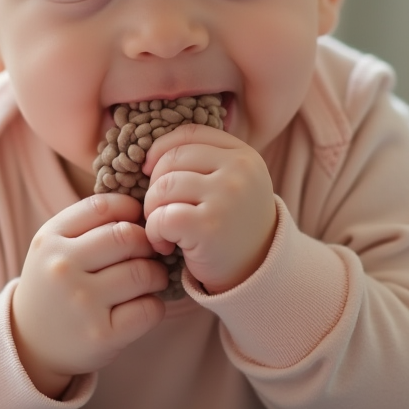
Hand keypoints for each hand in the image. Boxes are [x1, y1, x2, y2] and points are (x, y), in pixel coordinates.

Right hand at [11, 194, 167, 397]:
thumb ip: (89, 225)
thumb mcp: (54, 248)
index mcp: (49, 240)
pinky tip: (144, 305)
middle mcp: (62, 268)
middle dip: (148, 244)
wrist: (31, 346)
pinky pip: (149, 309)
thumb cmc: (55, 288)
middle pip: (127, 237)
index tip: (137, 222)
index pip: (102, 207)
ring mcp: (81, 303)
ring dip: (156, 275)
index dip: (130, 209)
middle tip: (150, 254)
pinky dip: (155, 305)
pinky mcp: (102, 335)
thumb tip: (142, 209)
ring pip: (143, 272)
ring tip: (150, 280)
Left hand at [141, 124, 276, 294]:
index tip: (150, 170)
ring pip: (162, 187)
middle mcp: (239, 171)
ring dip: (152, 211)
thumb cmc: (233, 227)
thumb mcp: (231, 184)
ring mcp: (226, 196)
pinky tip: (167, 245)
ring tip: (165, 229)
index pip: (189, 133)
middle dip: (155, 186)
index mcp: (244, 155)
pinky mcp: (210, 226)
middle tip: (161, 211)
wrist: (257, 275)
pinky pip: (161, 217)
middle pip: (171, 160)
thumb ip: (204, 160)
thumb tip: (150, 152)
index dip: (161, 149)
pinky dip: (155, 233)